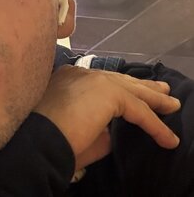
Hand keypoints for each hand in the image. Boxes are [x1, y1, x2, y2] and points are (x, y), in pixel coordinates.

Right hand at [34, 65, 180, 170]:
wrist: (38, 137)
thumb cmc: (51, 138)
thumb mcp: (76, 130)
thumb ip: (96, 126)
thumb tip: (112, 131)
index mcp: (68, 78)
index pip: (100, 81)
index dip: (120, 87)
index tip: (133, 94)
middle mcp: (81, 73)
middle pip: (119, 79)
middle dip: (143, 86)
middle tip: (163, 90)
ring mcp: (94, 78)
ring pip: (132, 90)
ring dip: (154, 101)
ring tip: (172, 106)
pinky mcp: (108, 92)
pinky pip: (139, 110)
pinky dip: (155, 125)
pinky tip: (167, 138)